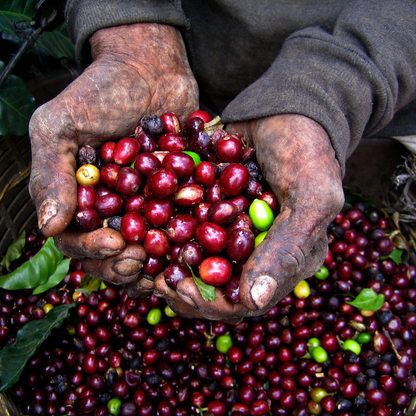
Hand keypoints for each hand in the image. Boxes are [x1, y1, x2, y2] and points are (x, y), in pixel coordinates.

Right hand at [29, 23, 198, 285]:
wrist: (150, 69)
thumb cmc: (100, 91)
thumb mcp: (60, 125)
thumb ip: (51, 173)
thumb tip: (49, 227)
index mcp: (77, 199)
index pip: (76, 239)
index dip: (91, 250)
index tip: (115, 243)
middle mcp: (110, 209)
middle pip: (110, 255)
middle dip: (122, 265)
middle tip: (139, 260)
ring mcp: (143, 206)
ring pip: (145, 252)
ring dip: (152, 267)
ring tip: (165, 269)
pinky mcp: (174, 199)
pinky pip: (178, 229)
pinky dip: (183, 245)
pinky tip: (192, 251)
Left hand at [155, 114, 343, 322]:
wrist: (284, 105)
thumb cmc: (306, 150)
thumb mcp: (310, 197)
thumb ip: (287, 248)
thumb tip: (253, 302)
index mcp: (284, 260)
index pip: (245, 302)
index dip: (211, 303)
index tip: (179, 288)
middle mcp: (255, 252)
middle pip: (215, 288)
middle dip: (183, 288)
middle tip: (156, 279)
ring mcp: (231, 230)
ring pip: (195, 263)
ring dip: (168, 265)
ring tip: (145, 260)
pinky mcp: (212, 208)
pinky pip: (186, 229)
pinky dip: (165, 232)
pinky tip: (144, 228)